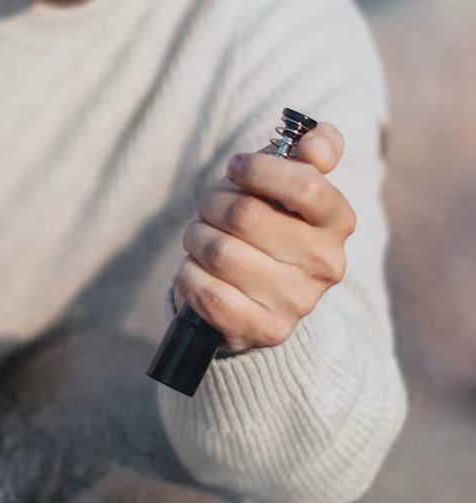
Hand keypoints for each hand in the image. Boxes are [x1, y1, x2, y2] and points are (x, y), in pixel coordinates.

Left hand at [173, 123, 355, 352]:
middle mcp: (325, 264)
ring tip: (200, 240)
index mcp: (338, 221)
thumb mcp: (290, 184)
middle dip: (213, 203)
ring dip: (196, 239)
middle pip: (245, 216)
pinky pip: (208, 294)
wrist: (256, 300)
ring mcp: (296, 302)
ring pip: (220, 253)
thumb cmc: (268, 227)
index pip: (305, 185)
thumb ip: (314, 150)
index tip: (235, 167)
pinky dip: (189, 276)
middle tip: (208, 208)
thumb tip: (317, 145)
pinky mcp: (265, 331)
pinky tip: (195, 271)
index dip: (259, 169)